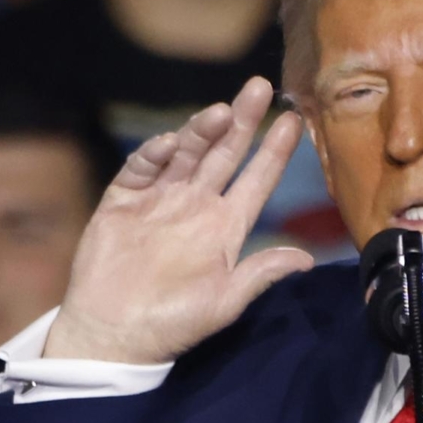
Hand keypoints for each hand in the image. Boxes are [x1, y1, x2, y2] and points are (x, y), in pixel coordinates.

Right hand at [45, 77, 314, 363]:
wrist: (114, 335)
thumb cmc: (173, 324)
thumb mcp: (226, 302)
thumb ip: (261, 274)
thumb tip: (308, 260)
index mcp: (225, 228)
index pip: (257, 180)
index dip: (275, 152)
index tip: (295, 121)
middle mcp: (195, 206)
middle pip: (224, 155)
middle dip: (242, 121)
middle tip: (261, 87)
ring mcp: (159, 200)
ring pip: (186, 155)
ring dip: (202, 131)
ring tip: (220, 112)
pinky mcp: (123, 201)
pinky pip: (141, 170)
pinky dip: (155, 155)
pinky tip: (171, 144)